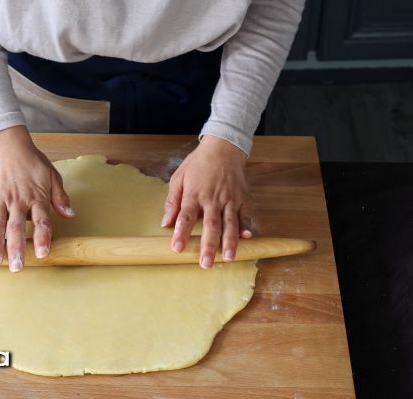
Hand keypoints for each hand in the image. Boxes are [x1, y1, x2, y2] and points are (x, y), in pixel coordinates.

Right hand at [0, 126, 73, 271]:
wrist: (8, 147)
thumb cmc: (33, 163)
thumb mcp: (52, 177)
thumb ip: (60, 198)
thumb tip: (70, 215)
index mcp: (36, 198)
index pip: (41, 221)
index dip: (42, 238)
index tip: (42, 254)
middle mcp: (18, 201)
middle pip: (17, 228)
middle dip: (17, 249)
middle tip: (17, 268)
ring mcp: (0, 200)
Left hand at [161, 135, 252, 267]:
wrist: (223, 148)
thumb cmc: (198, 164)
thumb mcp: (179, 178)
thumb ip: (172, 201)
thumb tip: (165, 223)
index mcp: (195, 194)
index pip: (186, 216)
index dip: (181, 233)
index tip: (176, 248)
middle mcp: (213, 199)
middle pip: (211, 225)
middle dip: (209, 246)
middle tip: (206, 264)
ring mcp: (230, 199)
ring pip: (230, 223)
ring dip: (230, 242)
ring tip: (229, 258)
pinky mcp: (244, 198)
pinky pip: (246, 215)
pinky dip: (247, 226)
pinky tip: (248, 238)